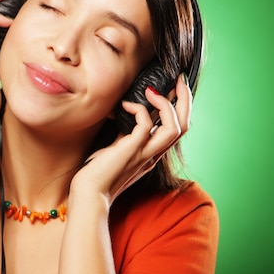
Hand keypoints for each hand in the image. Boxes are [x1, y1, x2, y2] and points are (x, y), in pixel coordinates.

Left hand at [71, 74, 191, 202]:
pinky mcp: (131, 151)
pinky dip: (139, 110)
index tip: (175, 86)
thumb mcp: (118, 149)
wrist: (89, 194)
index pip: (178, 128)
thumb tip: (126, 111)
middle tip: (178, 79)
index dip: (181, 106)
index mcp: (152, 153)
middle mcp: (153, 154)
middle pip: (184, 126)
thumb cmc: (98, 172)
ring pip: (175, 128)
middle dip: (185, 99)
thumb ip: (126, 134)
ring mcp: (144, 154)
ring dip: (167, 104)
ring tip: (152, 90)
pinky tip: (125, 105)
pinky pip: (145, 125)